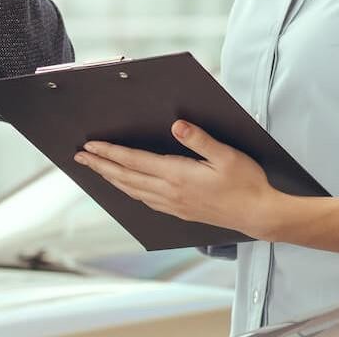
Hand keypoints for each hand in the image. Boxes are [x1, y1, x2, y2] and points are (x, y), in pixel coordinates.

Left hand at [74, 121, 282, 237]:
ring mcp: (173, 204)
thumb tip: (177, 125)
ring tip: (96, 169)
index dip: (110, 152)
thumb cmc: (246, 183)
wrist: (258, 214)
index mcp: (178, 175)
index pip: (134, 161)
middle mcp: (170, 192)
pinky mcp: (180, 211)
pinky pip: (145, 201)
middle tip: (80, 156)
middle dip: (101, 165)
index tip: (91, 145)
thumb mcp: (226, 154)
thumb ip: (199, 139)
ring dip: (111, 179)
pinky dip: (129, 192)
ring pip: (132, 191)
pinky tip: (126, 188)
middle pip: (126, 177)